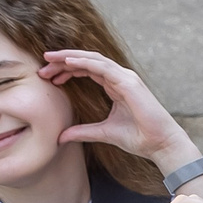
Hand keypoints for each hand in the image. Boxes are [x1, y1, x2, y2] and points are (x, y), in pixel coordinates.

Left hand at [41, 50, 202, 172]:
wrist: (160, 144)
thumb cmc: (139, 138)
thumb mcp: (103, 132)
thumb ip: (83, 131)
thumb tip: (60, 137)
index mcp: (115, 86)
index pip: (87, 70)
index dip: (66, 70)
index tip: (48, 76)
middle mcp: (120, 78)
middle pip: (87, 61)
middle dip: (63, 61)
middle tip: (42, 65)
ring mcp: (125, 78)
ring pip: (92, 59)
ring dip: (70, 57)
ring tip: (50, 58)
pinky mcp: (128, 82)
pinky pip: (102, 67)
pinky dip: (84, 62)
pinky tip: (68, 62)